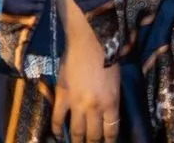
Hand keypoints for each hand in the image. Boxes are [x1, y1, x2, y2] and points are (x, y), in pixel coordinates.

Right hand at [52, 19, 119, 142]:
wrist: (89, 40)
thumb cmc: (108, 55)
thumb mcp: (116, 80)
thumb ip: (111, 99)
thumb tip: (106, 113)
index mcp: (112, 102)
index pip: (111, 130)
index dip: (109, 141)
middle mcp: (95, 108)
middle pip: (94, 135)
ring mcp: (77, 104)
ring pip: (76, 131)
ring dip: (77, 141)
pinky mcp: (62, 96)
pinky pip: (58, 118)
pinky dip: (57, 129)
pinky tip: (58, 134)